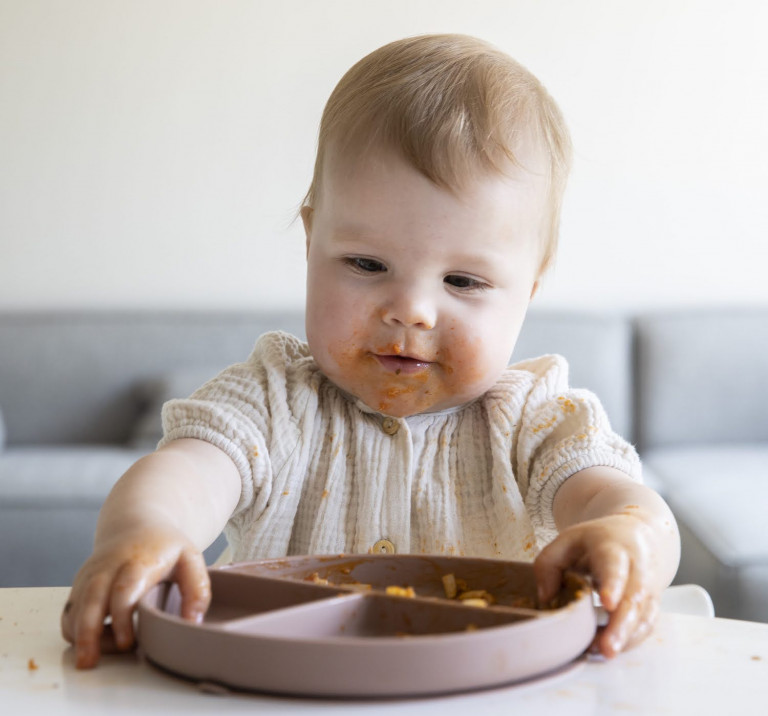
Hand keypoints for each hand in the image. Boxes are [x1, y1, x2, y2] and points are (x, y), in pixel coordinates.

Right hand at [61, 524, 210, 668]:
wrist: (137, 523)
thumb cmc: (165, 546)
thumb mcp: (191, 559)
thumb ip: (197, 590)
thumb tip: (191, 623)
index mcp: (139, 560)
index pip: (124, 589)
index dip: (122, 617)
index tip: (127, 643)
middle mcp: (108, 566)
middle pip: (91, 598)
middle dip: (88, 632)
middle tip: (89, 661)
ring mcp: (91, 575)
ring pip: (76, 607)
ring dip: (80, 635)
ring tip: (93, 658)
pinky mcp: (80, 583)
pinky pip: (70, 611)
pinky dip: (74, 630)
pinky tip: (92, 643)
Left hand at [533, 514, 660, 657]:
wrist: (640, 537)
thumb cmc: (599, 542)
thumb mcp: (568, 540)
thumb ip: (549, 563)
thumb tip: (546, 598)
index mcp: (614, 548)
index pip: (614, 566)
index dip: (612, 584)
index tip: (607, 603)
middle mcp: (637, 568)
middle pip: (634, 598)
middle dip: (621, 625)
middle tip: (607, 648)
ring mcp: (648, 588)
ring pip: (643, 616)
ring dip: (624, 638)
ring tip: (601, 652)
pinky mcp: (652, 606)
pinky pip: (645, 626)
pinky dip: (629, 640)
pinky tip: (608, 648)